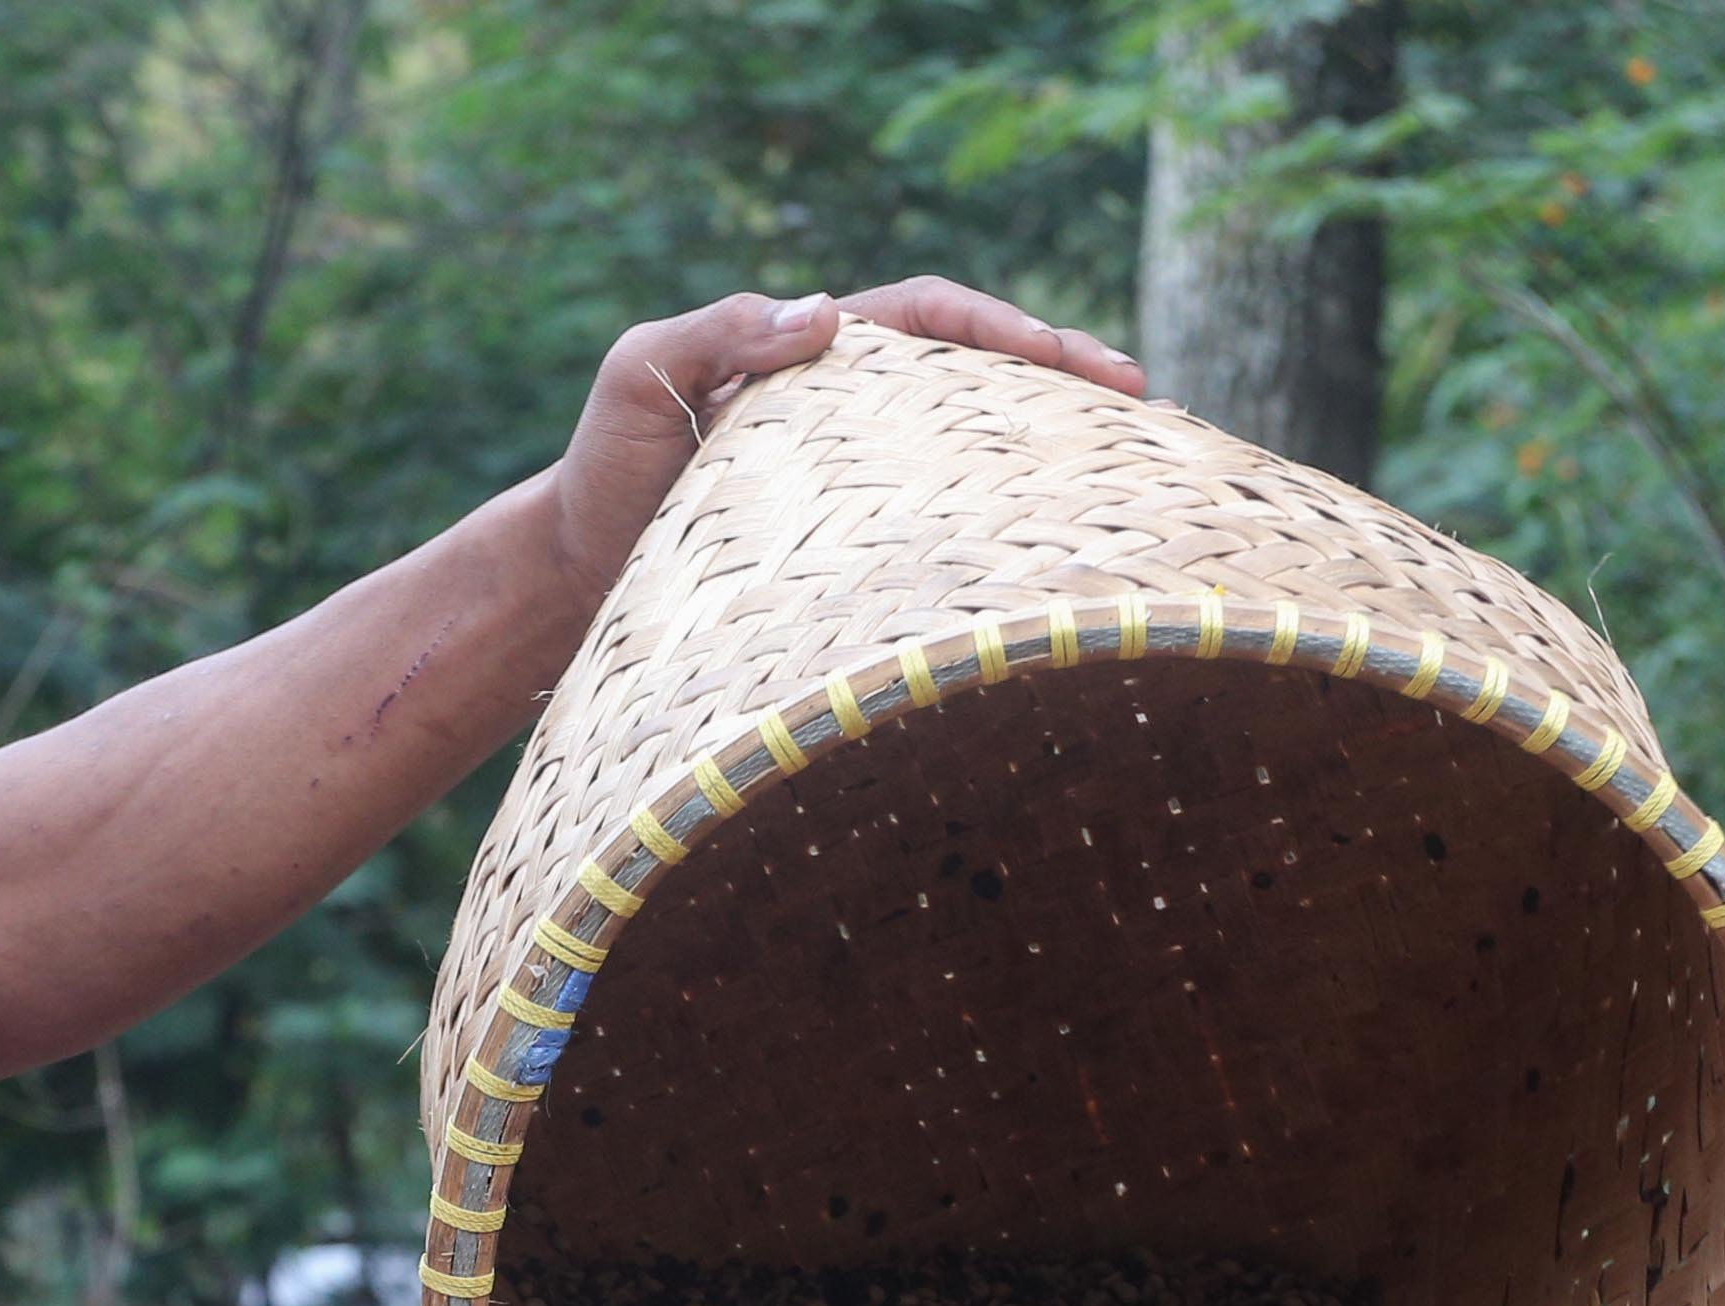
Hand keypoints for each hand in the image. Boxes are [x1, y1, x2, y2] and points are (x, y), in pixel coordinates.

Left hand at [543, 278, 1145, 603]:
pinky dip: (1004, 530)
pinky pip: (945, 525)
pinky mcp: (854, 548)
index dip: (1010, 332)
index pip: (934, 319)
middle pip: (980, 377)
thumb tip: (829, 311)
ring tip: (1134, 477)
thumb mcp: (639, 377)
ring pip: (976, 451)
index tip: (1077, 364)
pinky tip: (1052, 562)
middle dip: (1067, 384)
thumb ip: (716, 331)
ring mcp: (857, 477)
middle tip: (1148, 410)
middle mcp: (852, 409)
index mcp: (819, 356)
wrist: (576, 575)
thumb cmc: (605, 472)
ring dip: (1053, 458)